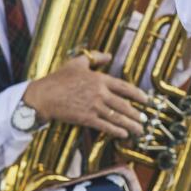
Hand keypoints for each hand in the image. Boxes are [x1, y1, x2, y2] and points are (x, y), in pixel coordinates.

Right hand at [23, 51, 152, 137]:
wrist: (44, 95)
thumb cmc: (58, 78)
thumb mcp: (77, 63)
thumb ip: (94, 57)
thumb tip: (109, 55)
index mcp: (99, 79)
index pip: (124, 87)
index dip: (137, 94)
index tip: (146, 100)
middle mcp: (100, 93)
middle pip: (124, 105)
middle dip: (137, 114)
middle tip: (145, 120)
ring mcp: (94, 107)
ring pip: (117, 117)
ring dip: (130, 125)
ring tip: (139, 130)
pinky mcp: (86, 118)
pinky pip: (105, 126)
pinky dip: (116, 131)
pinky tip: (123, 134)